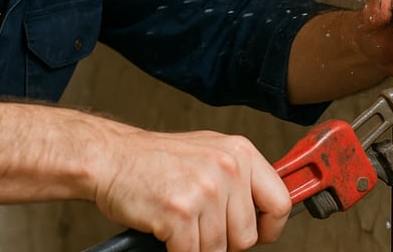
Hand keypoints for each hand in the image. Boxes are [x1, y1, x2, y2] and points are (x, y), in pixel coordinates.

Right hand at [93, 128, 291, 251]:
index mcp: (240, 152)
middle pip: (247, 236)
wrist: (111, 158)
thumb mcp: (209, 152)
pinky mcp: (180, 212)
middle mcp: (228, 167)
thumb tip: (266, 210)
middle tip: (200, 225)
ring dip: (197, 246)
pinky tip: (166, 230)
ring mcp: (205, 189)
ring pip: (219, 250)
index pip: (280, 202)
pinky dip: (178, 250)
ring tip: (180, 222)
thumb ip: (239, 177)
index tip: (257, 234)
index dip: (269, 228)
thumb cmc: (156, 159)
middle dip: (224, 241)